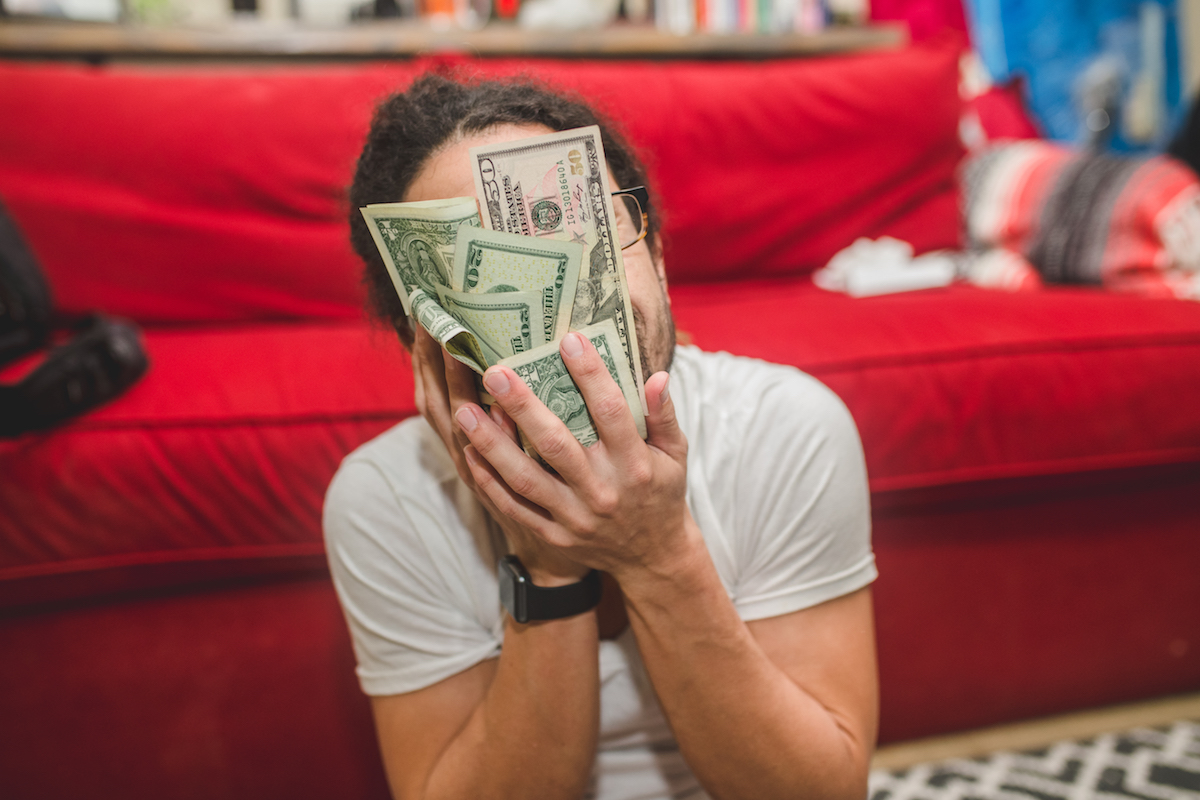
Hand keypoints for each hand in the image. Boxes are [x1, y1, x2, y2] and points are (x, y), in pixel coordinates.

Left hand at [454, 332, 693, 582]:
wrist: (652, 557)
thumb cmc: (661, 492)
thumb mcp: (674, 454)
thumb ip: (664, 415)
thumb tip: (656, 375)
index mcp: (634, 464)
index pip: (611, 412)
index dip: (590, 374)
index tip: (568, 339)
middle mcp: (602, 491)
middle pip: (556, 444)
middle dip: (523, 406)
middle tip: (495, 371)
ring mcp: (574, 517)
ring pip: (525, 478)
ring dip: (492, 443)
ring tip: (464, 410)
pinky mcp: (554, 535)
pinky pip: (514, 507)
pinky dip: (489, 481)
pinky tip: (469, 451)